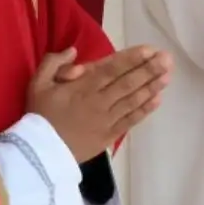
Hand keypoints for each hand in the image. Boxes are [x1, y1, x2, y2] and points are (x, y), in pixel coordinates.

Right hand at [29, 46, 171, 162]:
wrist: (36, 154)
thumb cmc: (39, 116)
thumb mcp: (37, 85)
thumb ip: (53, 64)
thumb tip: (73, 51)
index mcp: (82, 87)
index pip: (112, 69)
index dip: (132, 59)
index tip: (149, 50)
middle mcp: (98, 101)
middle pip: (128, 83)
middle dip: (149, 69)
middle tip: (167, 58)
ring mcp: (105, 120)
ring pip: (133, 100)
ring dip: (152, 87)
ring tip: (168, 75)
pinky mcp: (108, 136)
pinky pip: (130, 121)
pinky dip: (145, 110)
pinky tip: (158, 99)